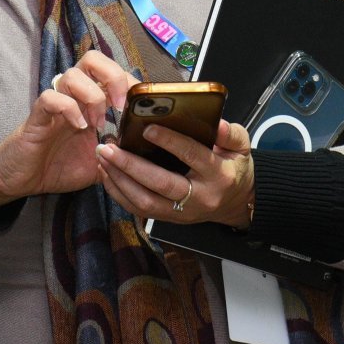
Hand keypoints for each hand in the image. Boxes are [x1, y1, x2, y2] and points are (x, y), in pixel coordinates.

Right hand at [0, 51, 135, 208]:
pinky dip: (69, 108)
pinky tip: (78, 126)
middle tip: (119, 105)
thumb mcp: (99, 165)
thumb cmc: (58, 167)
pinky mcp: (37, 116)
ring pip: (72, 74)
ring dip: (92, 96)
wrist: (22, 180)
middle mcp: (73, 97)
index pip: (112, 72)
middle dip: (112, 76)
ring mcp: (55, 104)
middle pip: (92, 59)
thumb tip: (143, 155)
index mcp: (89, 102)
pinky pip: (51, 97)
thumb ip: (119, 157)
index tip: (140, 104)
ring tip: (96, 123)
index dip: (128, 80)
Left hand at [96, 117, 253, 227]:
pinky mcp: (169, 219)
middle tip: (109, 147)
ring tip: (102, 158)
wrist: (237, 202)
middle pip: (161, 184)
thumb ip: (231, 133)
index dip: (170, 142)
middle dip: (131, 165)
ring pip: (145, 202)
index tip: (146, 128)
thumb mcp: (242, 146)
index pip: (192, 156)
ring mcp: (182, 212)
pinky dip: (119, 193)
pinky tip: (107, 175)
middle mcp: (199, 197)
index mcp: (218, 175)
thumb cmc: (235, 168)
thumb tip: (217, 124)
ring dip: (119, 180)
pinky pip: (139, 210)